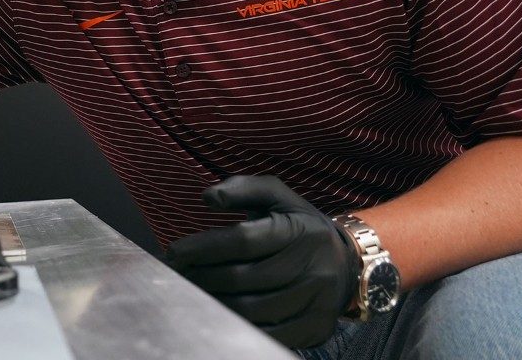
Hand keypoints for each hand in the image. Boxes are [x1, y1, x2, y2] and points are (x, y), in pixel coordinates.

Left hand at [165, 176, 358, 348]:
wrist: (346, 264)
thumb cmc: (298, 226)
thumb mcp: (277, 197)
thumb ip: (243, 188)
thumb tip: (209, 197)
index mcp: (301, 230)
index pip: (243, 240)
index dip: (204, 247)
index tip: (175, 252)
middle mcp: (313, 266)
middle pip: (243, 277)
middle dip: (202, 276)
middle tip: (179, 275)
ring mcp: (317, 301)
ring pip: (251, 309)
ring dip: (214, 302)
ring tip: (193, 292)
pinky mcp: (315, 329)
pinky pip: (267, 333)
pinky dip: (238, 325)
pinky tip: (219, 312)